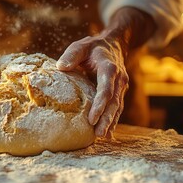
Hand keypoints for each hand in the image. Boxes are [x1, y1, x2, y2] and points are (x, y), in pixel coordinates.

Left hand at [57, 7, 155, 136]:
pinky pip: (116, 107)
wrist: (113, 45)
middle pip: (114, 102)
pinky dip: (113, 119)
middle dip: (107, 119)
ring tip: (103, 136)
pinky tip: (108, 132)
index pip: (106, 89)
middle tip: (99, 134)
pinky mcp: (119, 91)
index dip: (100, 104)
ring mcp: (121, 86)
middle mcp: (119, 79)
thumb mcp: (80, 46)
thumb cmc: (93, 47)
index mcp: (109, 68)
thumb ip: (71, 55)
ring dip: (110, 122)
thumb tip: (61, 67)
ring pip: (117, 107)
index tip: (92, 119)